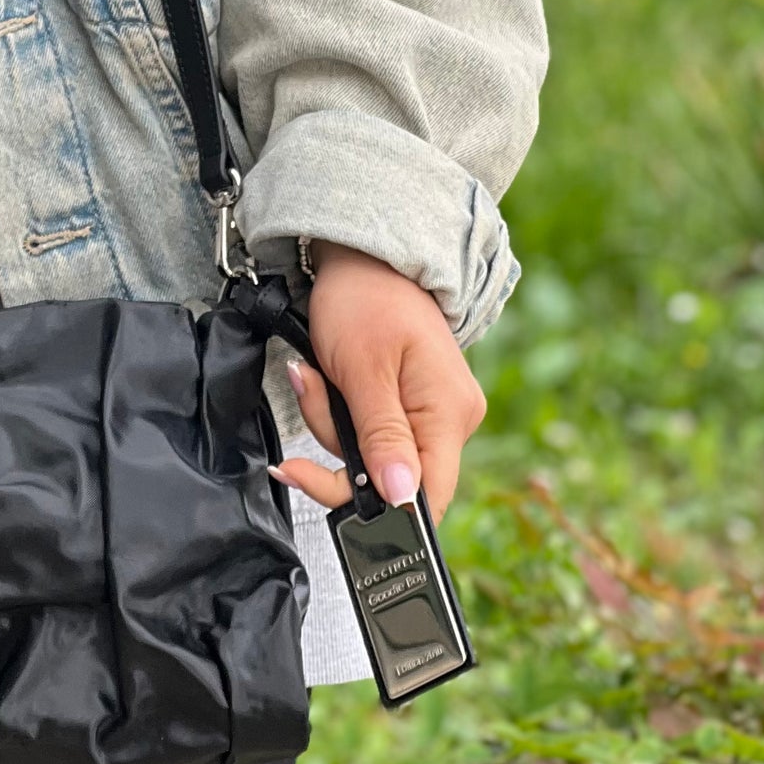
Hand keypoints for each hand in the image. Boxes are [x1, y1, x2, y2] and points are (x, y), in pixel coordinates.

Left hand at [270, 242, 486, 525]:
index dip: (372, 508)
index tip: (313, 478)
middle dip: (336, 446)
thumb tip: (400, 499)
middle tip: (312, 393)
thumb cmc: (365, 297)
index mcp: (448, 415)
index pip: (426, 499)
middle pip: (392, 480)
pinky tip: (327, 381)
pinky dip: (342, 414)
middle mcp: (451, 420)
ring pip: (374, 456)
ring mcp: (433, 413)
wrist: (365, 255)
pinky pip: (373, 433)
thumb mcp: (362, 368)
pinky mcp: (413, 405)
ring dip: (332, 422)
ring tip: (316, 374)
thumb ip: (381, 437)